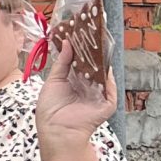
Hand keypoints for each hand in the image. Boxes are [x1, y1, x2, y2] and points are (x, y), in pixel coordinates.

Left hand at [37, 28, 116, 143]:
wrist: (55, 131)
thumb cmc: (51, 110)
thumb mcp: (54, 80)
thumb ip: (63, 62)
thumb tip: (67, 42)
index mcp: (76, 80)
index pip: (83, 60)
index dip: (82, 46)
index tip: (82, 30)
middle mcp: (90, 85)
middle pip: (95, 64)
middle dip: (94, 49)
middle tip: (94, 30)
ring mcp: (100, 94)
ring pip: (103, 72)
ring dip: (102, 58)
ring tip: (100, 41)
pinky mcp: (107, 103)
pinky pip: (110, 87)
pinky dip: (107, 75)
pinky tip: (104, 64)